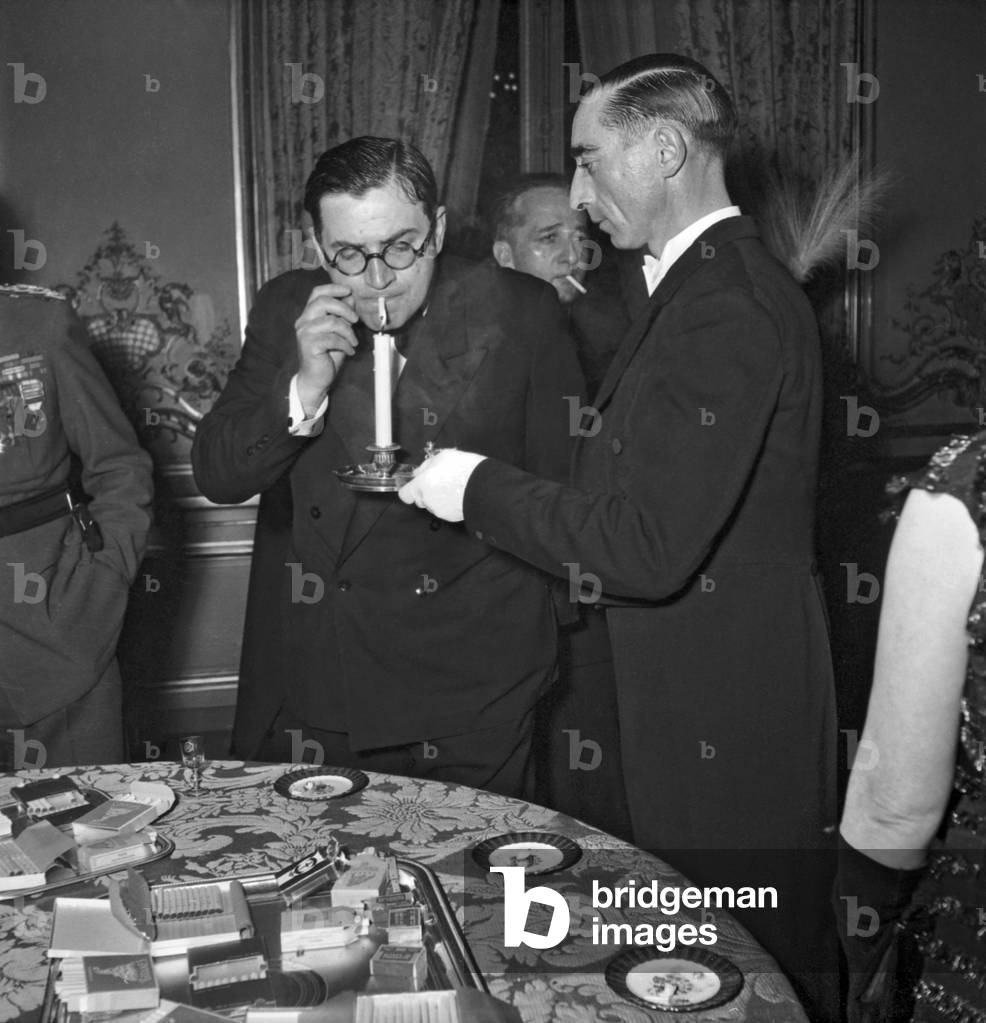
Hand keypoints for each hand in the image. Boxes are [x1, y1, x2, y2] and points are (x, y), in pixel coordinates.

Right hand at [294, 283, 359, 413]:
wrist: (316, 378)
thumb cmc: (327, 355)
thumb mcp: (339, 332)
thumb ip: (342, 316)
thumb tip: (351, 298)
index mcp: (309, 315)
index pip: (317, 293)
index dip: (333, 288)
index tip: (348, 290)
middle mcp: (303, 321)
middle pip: (323, 302)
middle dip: (344, 308)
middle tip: (356, 320)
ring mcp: (304, 333)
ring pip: (331, 322)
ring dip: (348, 332)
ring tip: (353, 342)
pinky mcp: (309, 345)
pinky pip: (332, 339)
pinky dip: (345, 344)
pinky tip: (349, 351)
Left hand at [398, 449, 486, 520]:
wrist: (485, 487)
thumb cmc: (465, 469)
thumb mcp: (444, 456)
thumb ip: (427, 465)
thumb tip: (418, 472)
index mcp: (422, 484)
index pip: (405, 494)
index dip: (409, 490)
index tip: (414, 486)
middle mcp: (428, 500)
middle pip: (420, 500)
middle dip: (426, 492)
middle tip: (440, 482)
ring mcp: (439, 510)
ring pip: (433, 505)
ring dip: (439, 499)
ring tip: (453, 487)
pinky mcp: (451, 517)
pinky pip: (445, 510)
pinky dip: (449, 505)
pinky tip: (459, 495)